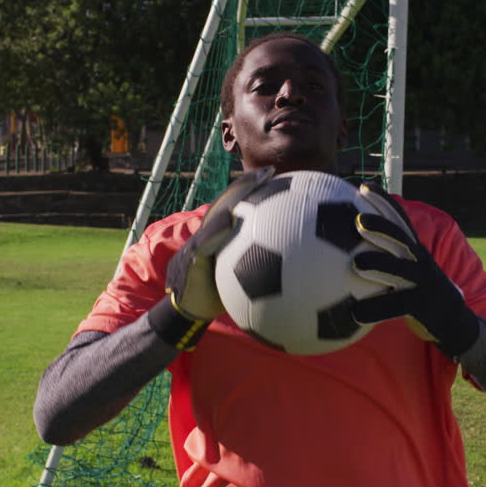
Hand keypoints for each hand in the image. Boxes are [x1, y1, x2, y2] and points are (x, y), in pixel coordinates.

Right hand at [166, 166, 273, 320]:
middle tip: (266, 172)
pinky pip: (202, 243)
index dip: (253, 191)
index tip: (275, 175)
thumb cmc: (218, 297)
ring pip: (214, 217)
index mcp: (222, 238)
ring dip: (231, 200)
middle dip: (243, 186)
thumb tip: (296, 270)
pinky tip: (229, 221)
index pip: (238, 208)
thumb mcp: (241, 282)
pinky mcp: (190, 260)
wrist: (189, 314)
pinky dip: (215, 231)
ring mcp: (198, 245)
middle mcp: (209, 235)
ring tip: (249, 187)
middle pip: (225, 204)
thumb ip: (259, 269)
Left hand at [352, 183, 479, 358]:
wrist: (454, 321)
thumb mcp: (408, 269)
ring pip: (401, 271)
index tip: (363, 186)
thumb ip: (386, 257)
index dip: (383, 201)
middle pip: (401, 239)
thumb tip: (348, 248)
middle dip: (382, 227)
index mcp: (414, 249)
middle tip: (359, 220)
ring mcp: (423, 282)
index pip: (399, 219)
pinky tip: (355, 313)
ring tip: (356, 263)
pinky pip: (396, 306)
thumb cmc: (420, 292)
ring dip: (379, 264)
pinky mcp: (422, 305)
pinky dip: (375, 309)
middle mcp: (420, 261)